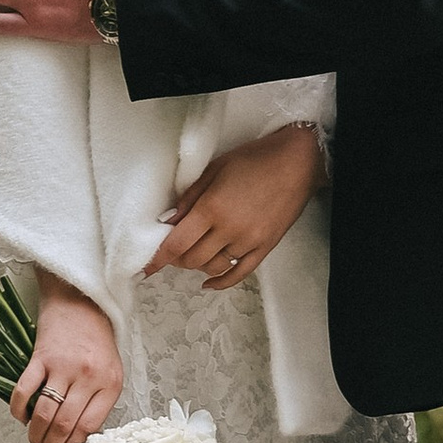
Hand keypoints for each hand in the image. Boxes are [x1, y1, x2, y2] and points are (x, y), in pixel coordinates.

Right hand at [12, 272, 123, 442]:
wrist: (81, 300)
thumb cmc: (97, 338)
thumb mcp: (111, 370)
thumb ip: (100, 400)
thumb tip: (82, 436)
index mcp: (110, 383)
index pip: (89, 427)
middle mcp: (88, 376)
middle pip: (65, 425)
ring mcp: (62, 367)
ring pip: (44, 414)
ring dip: (36, 434)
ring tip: (34, 440)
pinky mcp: (40, 357)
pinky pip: (24, 391)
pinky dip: (19, 410)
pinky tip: (21, 417)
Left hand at [144, 122, 324, 291]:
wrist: (297, 162)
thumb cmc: (255, 159)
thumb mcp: (215, 169)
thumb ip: (189, 197)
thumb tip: (168, 221)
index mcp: (212, 208)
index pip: (176, 243)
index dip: (157, 258)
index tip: (145, 268)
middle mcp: (230, 229)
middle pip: (193, 259)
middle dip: (177, 258)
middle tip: (172, 250)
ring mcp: (249, 241)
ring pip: (214, 267)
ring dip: (198, 265)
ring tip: (193, 254)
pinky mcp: (265, 247)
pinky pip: (240, 273)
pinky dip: (221, 282)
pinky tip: (209, 283)